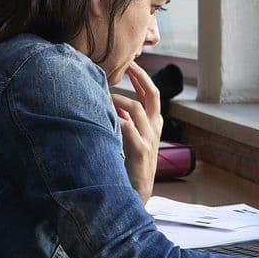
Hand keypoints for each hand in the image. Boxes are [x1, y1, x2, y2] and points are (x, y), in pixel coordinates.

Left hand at [113, 61, 163, 201]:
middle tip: (125, 64)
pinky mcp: (140, 151)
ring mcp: (149, 139)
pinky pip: (129, 128)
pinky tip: (107, 115)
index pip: (151, 93)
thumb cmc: (130, 164)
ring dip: (119, 99)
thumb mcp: (131, 138)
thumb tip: (111, 100)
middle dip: (139, 77)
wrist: (136, 194)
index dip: (141, 77)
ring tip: (104, 97)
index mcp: (154, 124)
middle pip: (152, 94)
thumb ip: (125, 120)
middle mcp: (155, 128)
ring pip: (137, 108)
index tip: (130, 64)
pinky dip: (118, 119)